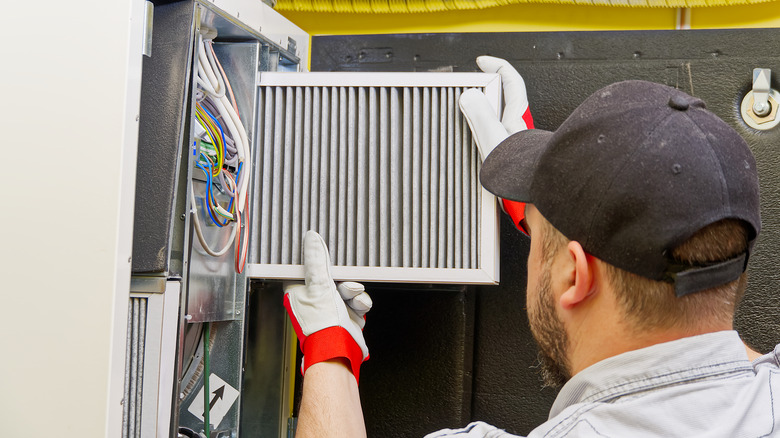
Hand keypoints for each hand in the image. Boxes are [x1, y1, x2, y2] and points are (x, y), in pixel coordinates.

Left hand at [283, 231, 371, 382]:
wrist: (340, 351)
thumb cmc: (321, 326)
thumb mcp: (319, 285)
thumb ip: (317, 261)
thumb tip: (312, 239)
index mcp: (298, 293)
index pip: (307, 269)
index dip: (317, 262)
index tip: (326, 257)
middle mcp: (313, 301)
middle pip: (331, 277)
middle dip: (342, 279)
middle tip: (343, 283)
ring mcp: (330, 309)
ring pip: (347, 288)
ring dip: (353, 292)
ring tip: (352, 298)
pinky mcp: (346, 316)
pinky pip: (357, 301)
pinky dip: (360, 303)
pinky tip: (358, 308)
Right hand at [459, 56, 533, 231]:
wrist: (534, 196)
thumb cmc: (521, 172)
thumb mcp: (493, 138)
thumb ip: (480, 115)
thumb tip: (469, 96)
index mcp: (516, 115)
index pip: (510, 80)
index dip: (496, 66)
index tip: (481, 61)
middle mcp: (517, 126)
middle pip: (503, 98)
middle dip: (486, 92)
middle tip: (468, 90)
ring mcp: (515, 141)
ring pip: (498, 119)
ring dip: (483, 116)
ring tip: (466, 120)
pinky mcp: (511, 157)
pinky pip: (494, 139)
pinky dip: (483, 137)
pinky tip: (474, 147)